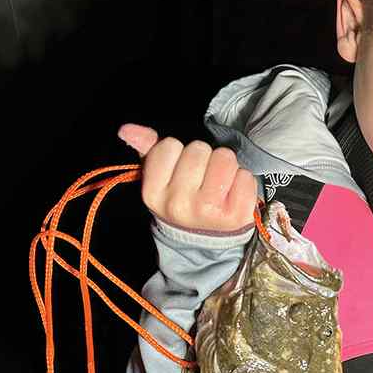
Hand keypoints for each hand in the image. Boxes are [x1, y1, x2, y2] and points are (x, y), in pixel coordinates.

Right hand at [117, 123, 257, 232]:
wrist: (204, 242)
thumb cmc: (184, 201)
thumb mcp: (161, 180)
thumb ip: (148, 150)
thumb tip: (126, 129)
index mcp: (154, 193)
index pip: (169, 146)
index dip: (179, 153)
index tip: (181, 172)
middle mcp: (179, 204)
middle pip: (198, 149)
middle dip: (204, 158)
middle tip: (203, 180)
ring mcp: (209, 212)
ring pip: (224, 158)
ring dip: (225, 167)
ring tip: (219, 185)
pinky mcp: (237, 216)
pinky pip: (245, 176)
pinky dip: (243, 181)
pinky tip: (233, 195)